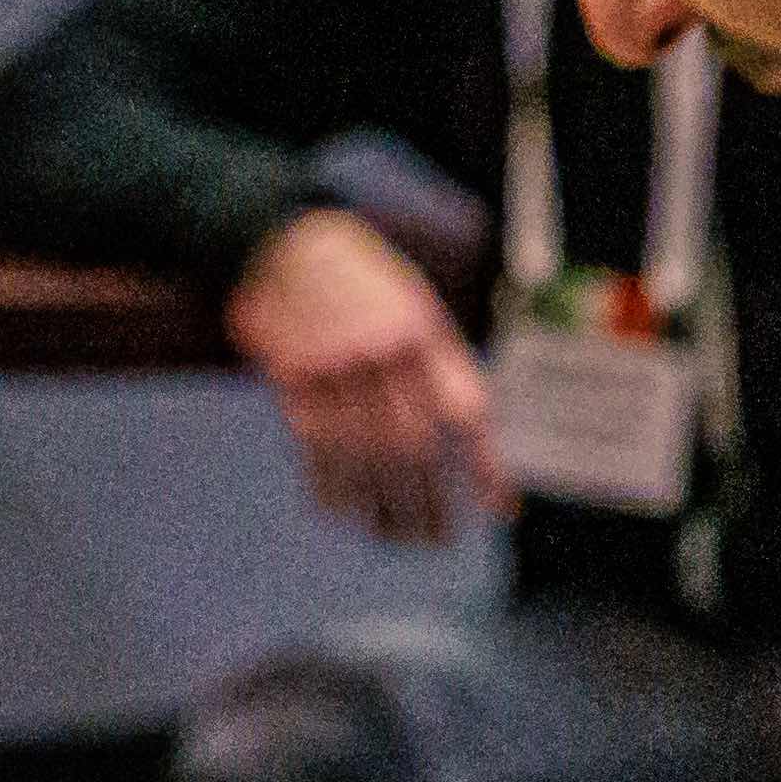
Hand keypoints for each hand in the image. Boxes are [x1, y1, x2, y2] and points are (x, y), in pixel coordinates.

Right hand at [229, 203, 495, 544]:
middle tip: (438, 540)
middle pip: (414, 446)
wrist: (281, 241)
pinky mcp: (293, 380)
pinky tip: (345, 512)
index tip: (500, 510)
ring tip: (396, 538)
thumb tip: (464, 433)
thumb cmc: (357, 280)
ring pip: (366, 456)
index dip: (485, 465)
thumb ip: (434, 361)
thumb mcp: (408, 303)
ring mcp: (334, 366)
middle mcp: (381, 350)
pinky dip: (332, 485)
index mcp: (420, 329)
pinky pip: (317, 448)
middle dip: (429, 502)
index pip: (465, 410)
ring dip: (383, 506)